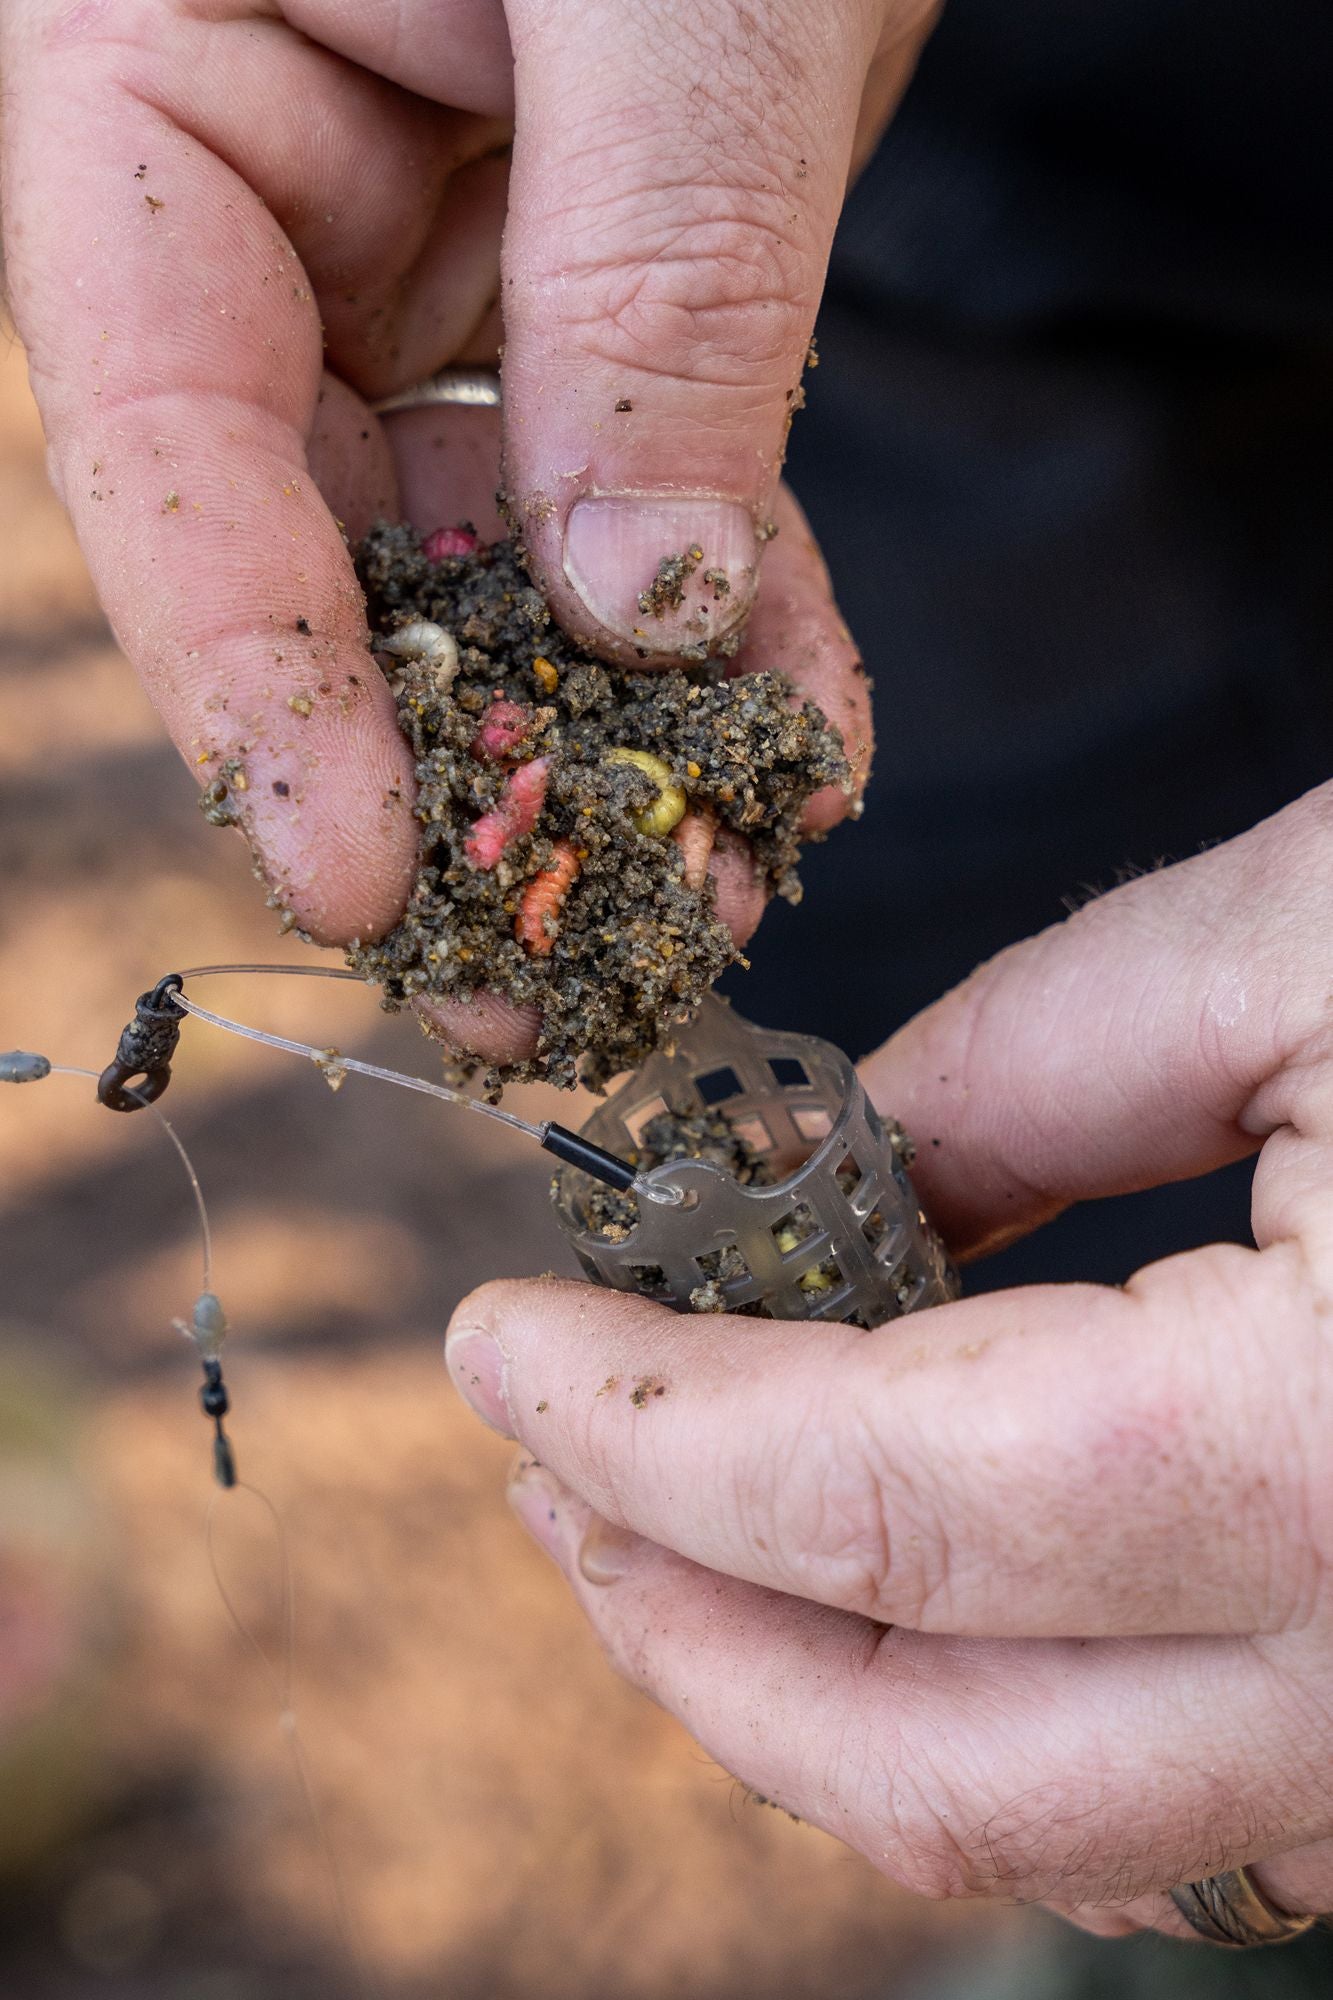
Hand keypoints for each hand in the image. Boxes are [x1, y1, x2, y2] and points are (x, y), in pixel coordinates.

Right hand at [0, 1, 929, 1057]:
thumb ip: (647, 286)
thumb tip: (643, 604)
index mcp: (151, 81)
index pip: (162, 441)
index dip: (260, 685)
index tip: (365, 880)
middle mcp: (270, 204)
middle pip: (319, 550)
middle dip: (447, 772)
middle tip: (538, 975)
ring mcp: (430, 266)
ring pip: (488, 565)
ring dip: (599, 745)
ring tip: (691, 911)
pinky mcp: (587, 312)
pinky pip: (640, 509)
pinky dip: (722, 640)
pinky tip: (791, 757)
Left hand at [445, 783, 1332, 1937]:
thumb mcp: (1305, 937)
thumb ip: (1030, 1065)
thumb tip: (828, 1180)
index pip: (887, 1506)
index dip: (641, 1427)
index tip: (498, 1343)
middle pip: (946, 1759)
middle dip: (686, 1618)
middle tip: (543, 1464)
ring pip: (1053, 1817)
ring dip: (810, 1682)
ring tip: (663, 1518)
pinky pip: (1173, 1779)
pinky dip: (980, 1690)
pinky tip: (886, 1555)